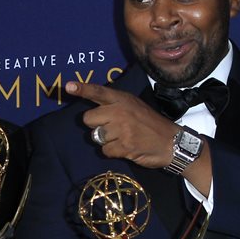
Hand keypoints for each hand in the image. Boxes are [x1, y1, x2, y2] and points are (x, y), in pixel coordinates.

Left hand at [66, 80, 211, 194]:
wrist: (171, 142)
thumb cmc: (149, 124)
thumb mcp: (134, 106)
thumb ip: (114, 105)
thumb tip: (92, 111)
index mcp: (122, 99)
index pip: (98, 92)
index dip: (82, 89)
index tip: (68, 86)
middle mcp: (120, 111)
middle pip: (88, 118)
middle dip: (96, 125)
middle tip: (113, 128)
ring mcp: (122, 128)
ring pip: (96, 137)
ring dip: (106, 141)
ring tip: (124, 138)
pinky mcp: (124, 145)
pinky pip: (105, 151)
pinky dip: (113, 152)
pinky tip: (127, 148)